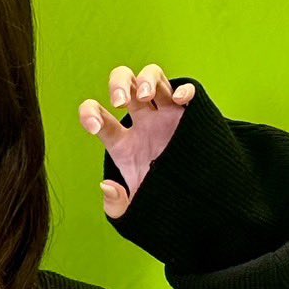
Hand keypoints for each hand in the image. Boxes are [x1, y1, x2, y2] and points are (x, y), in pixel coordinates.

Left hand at [78, 64, 195, 217]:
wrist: (198, 209)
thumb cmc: (162, 205)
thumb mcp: (135, 211)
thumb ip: (116, 205)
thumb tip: (106, 186)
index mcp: (123, 142)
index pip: (98, 116)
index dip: (90, 113)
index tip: (93, 127)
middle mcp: (143, 123)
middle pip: (126, 82)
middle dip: (119, 83)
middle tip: (120, 101)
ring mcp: (167, 116)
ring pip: (154, 77)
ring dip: (146, 79)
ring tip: (145, 95)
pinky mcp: (192, 117)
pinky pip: (188, 91)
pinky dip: (185, 89)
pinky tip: (179, 100)